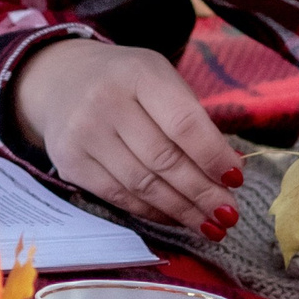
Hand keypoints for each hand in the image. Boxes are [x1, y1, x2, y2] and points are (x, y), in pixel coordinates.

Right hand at [9, 39, 246, 237]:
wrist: (62, 79)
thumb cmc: (127, 82)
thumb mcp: (160, 79)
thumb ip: (191, 118)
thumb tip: (228, 172)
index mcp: (140, 73)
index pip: (184, 122)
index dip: (213, 155)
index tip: (236, 179)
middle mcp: (107, 101)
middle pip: (164, 159)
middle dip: (202, 192)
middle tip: (229, 214)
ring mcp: (83, 133)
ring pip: (142, 184)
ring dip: (181, 210)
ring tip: (210, 225)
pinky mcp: (70, 163)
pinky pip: (119, 196)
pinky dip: (152, 211)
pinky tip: (176, 218)